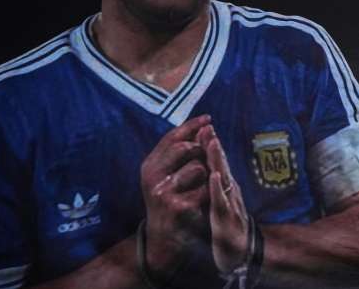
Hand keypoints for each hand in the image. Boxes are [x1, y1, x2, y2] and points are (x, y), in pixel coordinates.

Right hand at [139, 115, 211, 278]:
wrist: (164, 239)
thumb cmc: (170, 201)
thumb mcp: (168, 175)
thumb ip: (182, 152)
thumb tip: (205, 125)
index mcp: (149, 165)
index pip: (171, 138)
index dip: (191, 125)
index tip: (209, 118)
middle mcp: (151, 176)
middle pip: (186, 149)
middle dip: (201, 152)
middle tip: (206, 161)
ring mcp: (163, 192)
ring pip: (198, 168)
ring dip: (207, 176)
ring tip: (200, 188)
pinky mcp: (177, 207)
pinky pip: (205, 189)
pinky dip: (210, 193)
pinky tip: (203, 201)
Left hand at [200, 125, 251, 274]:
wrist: (241, 253)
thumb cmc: (229, 226)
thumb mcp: (222, 202)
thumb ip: (218, 185)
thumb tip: (213, 166)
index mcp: (226, 188)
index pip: (217, 162)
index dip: (211, 145)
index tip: (204, 125)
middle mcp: (230, 192)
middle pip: (222, 165)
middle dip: (214, 145)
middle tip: (208, 126)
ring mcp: (230, 203)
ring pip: (224, 178)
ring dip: (218, 160)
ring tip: (212, 143)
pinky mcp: (227, 218)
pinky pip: (221, 201)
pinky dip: (218, 188)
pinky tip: (213, 177)